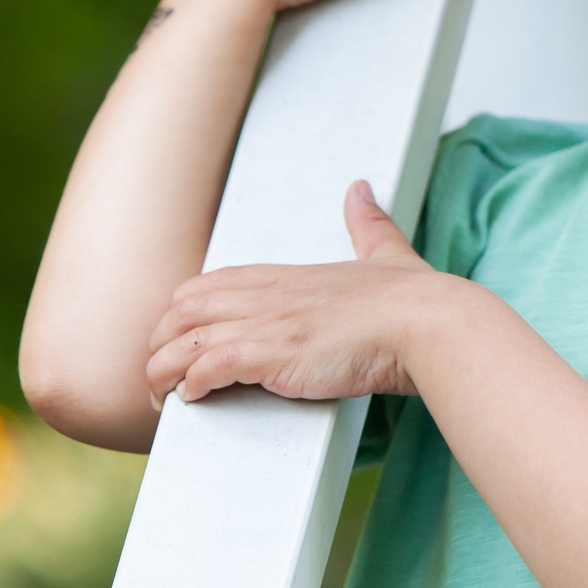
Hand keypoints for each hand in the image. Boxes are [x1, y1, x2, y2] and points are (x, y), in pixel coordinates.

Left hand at [145, 182, 469, 408]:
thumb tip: (361, 189)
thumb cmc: (414, 299)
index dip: (184, 312)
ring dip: (163, 371)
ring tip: (160, 397)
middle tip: (158, 372)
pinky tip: (190, 398)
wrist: (428, 323)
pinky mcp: (274, 355)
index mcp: (289, 276)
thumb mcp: (386, 253)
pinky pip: (210, 366)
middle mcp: (270, 296)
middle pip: (185, 309)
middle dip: (161, 341)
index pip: (211, 284)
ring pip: (186, 341)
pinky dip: (192, 382)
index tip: (178, 336)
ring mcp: (269, 324)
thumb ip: (369, 224)